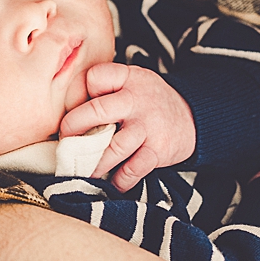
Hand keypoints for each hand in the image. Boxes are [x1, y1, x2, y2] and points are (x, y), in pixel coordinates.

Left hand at [58, 63, 195, 188]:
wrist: (195, 117)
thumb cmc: (148, 102)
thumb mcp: (131, 82)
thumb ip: (104, 90)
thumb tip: (64, 112)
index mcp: (128, 78)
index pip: (94, 77)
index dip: (78, 91)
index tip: (74, 106)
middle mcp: (137, 99)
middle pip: (97, 111)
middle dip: (73, 128)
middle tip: (65, 141)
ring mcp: (148, 125)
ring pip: (113, 146)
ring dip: (93, 163)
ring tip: (81, 169)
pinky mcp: (158, 150)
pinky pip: (133, 169)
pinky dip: (119, 180)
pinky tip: (110, 183)